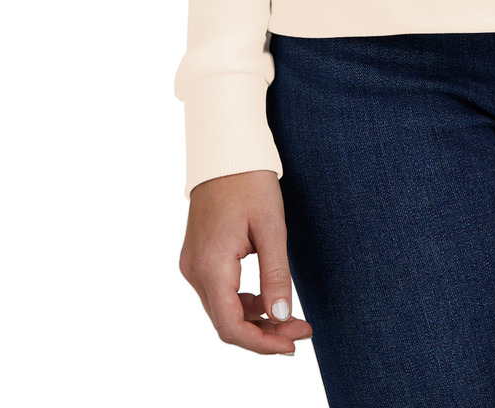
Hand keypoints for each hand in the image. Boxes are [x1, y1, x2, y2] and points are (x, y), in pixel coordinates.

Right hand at [179, 169, 313, 353]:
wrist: (226, 151)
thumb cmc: (250, 182)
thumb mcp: (271, 227)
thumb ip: (276, 275)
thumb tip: (281, 317)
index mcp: (211, 265)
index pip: (231, 326)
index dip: (262, 343)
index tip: (293, 344)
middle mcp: (194, 271)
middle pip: (226, 322)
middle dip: (265, 333)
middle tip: (302, 329)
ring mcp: (192, 265)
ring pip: (222, 310)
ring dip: (255, 319)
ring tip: (291, 317)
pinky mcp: (197, 258)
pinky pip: (218, 293)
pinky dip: (242, 302)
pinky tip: (268, 298)